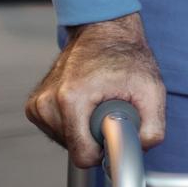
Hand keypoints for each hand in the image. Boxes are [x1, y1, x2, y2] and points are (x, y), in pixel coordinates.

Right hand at [25, 12, 167, 166]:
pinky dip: (74, 123)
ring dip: (85, 128)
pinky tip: (84, 102)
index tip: (116, 129)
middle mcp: (47, 102)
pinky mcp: (34, 106)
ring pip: (66, 142)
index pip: (83, 155)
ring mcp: (37, 104)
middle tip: (108, 107)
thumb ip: (153, 127)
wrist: (103, 31)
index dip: (105, 149)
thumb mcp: (151, 88)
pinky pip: (58, 132)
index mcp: (71, 99)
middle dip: (96, 135)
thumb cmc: (126, 56)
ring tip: (96, 101)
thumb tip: (141, 150)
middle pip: (75, 149)